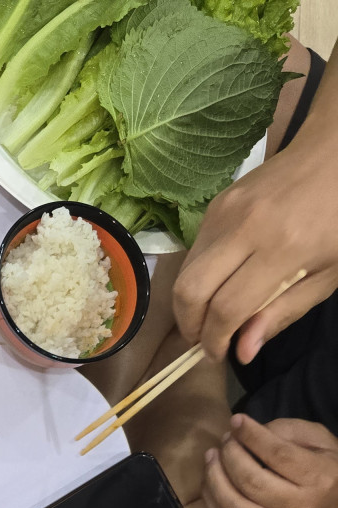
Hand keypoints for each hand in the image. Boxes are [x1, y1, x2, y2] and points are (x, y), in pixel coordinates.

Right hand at [174, 118, 337, 363]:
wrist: (333, 154)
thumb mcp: (328, 275)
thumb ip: (285, 312)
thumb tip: (243, 350)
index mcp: (282, 250)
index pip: (227, 308)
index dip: (216, 340)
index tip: (219, 353)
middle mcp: (245, 229)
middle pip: (190, 291)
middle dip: (189, 326)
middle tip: (203, 339)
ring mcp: (225, 212)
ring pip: (185, 273)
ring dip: (189, 304)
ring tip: (209, 316)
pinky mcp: (216, 204)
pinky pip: (194, 253)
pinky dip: (198, 277)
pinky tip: (218, 283)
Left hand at [201, 414, 337, 507]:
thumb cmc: (328, 476)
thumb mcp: (323, 445)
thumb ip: (291, 431)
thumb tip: (252, 431)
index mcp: (317, 479)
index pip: (278, 455)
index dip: (252, 435)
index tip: (236, 420)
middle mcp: (296, 507)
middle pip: (251, 479)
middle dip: (230, 454)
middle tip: (225, 439)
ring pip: (233, 505)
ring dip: (214, 477)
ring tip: (211, 456)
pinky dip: (211, 502)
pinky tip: (209, 482)